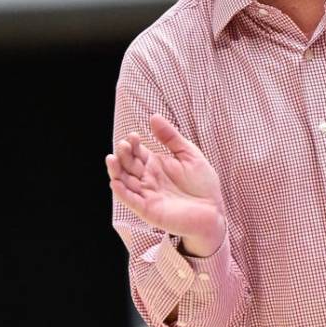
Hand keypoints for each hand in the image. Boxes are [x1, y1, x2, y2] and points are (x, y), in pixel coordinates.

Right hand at [106, 114, 225, 256]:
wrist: (214, 210)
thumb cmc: (203, 184)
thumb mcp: (189, 154)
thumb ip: (171, 137)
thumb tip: (154, 116)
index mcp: (156, 165)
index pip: (137, 152)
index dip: (133, 144)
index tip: (134, 135)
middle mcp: (148, 179)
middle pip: (128, 165)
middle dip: (123, 155)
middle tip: (123, 145)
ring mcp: (147, 194)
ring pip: (125, 182)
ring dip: (116, 171)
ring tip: (111, 159)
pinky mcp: (148, 210)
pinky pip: (131, 201)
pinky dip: (122, 192)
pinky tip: (115, 182)